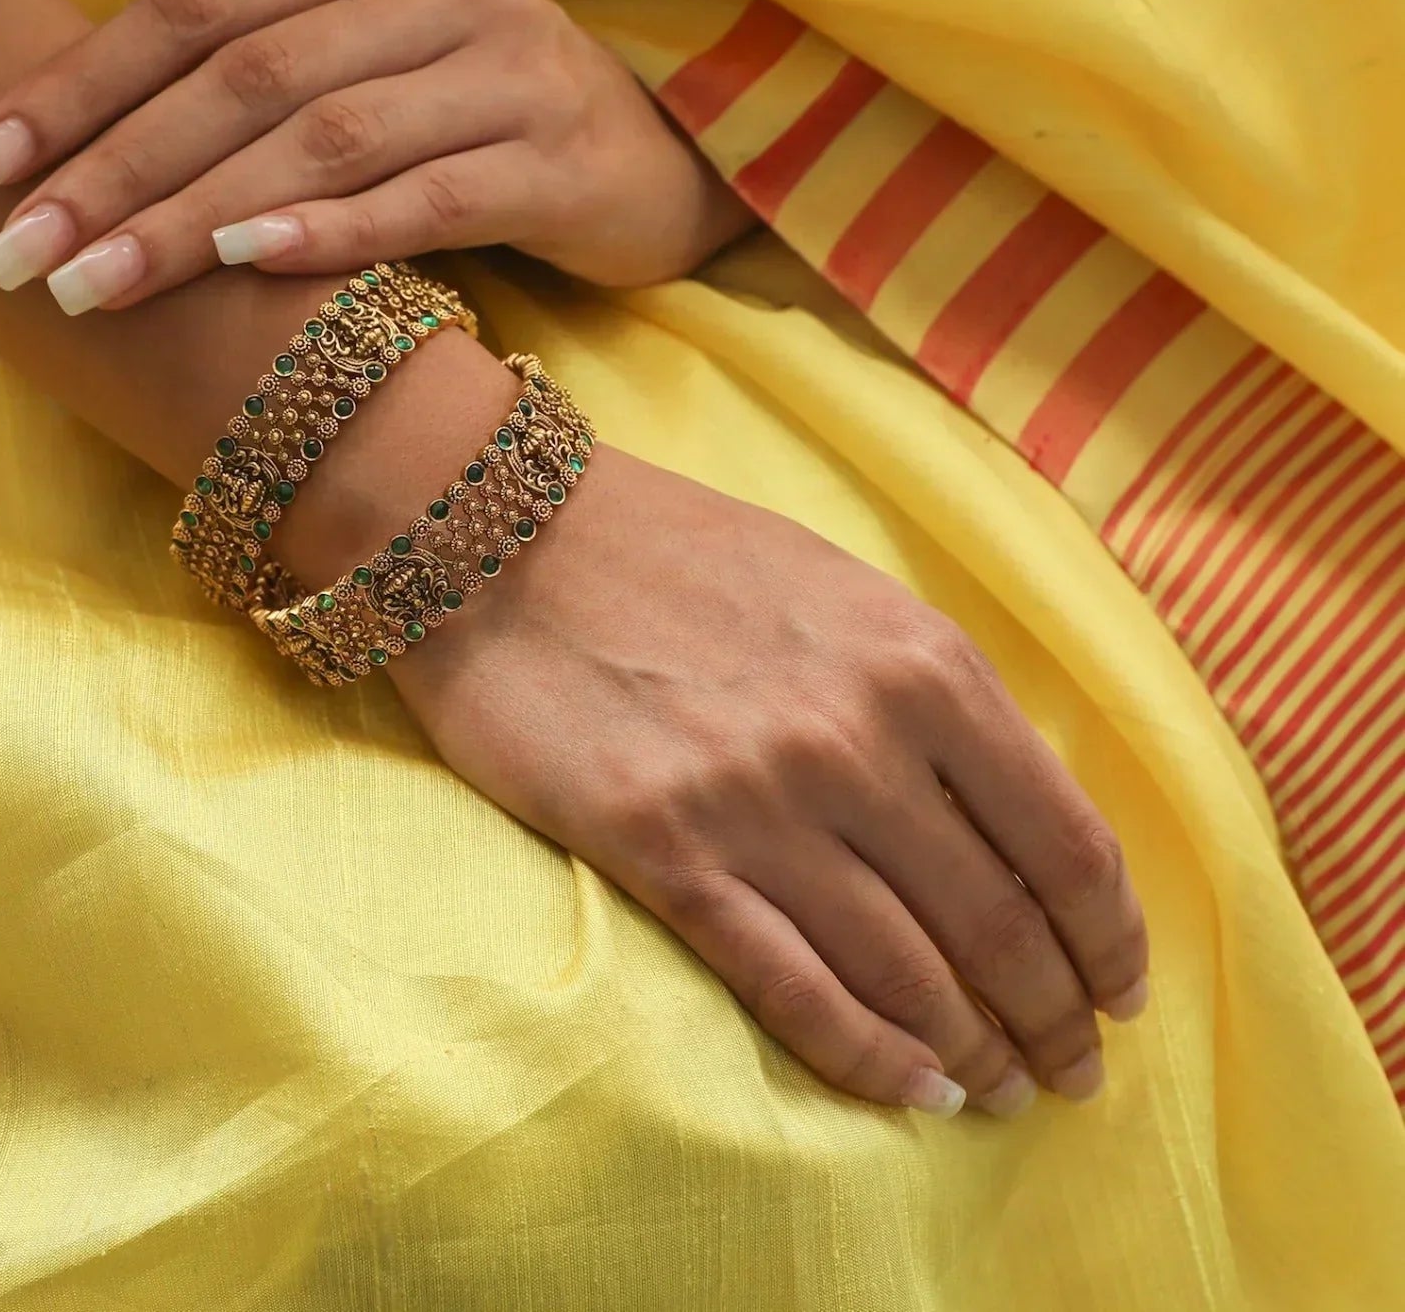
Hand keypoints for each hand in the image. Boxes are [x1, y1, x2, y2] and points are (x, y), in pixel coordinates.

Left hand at [0, 0, 756, 313]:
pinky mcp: (560, 158)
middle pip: (248, 75)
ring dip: (200, 214)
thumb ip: (283, 87)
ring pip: (326, 137)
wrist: (676, 166)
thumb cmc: (505, 131)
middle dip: (117, 167)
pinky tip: (255, 263)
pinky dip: (335, 227)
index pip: (200, 6)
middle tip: (25, 252)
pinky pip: (430, 194)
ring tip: (104, 282)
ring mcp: (510, 67)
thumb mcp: (393, 78)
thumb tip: (113, 161)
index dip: (81, 85)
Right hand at [390, 448, 1149, 1118]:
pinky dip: (868, 1058)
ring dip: (974, 1053)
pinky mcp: (667, 853)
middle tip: (1072, 1073)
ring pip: (909, 972)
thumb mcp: (845, 591)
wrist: (512, 539)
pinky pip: (793, 989)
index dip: (1112, 941)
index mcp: (922, 664)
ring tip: (998, 1092)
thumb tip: (1011, 815)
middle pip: (1001, 925)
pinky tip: (911, 1093)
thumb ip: (935, 692)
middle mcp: (859, 740)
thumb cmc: (686, 555)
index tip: (1122, 993)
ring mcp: (760, 803)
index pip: (1065, 842)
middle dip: (1055, 1019)